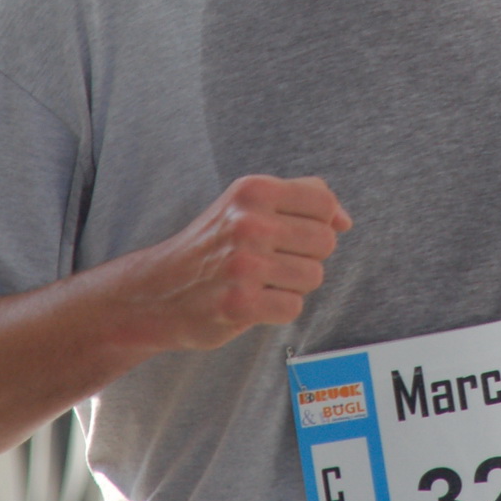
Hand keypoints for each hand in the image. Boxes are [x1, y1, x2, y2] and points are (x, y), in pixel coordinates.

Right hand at [137, 175, 351, 351]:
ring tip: (260, 281)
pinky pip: (294, 307)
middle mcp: (248, 223)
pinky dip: (278, 309)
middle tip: (271, 261)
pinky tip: (252, 301)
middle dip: (305, 256)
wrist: (157, 290)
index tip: (293, 235)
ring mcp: (244, 265)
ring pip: (313, 277)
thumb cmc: (212, 245)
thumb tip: (344, 220)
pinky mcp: (240, 304)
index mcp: (253, 191)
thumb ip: (301, 198)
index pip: (324, 206)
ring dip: (292, 285)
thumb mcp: (247, 204)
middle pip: (325, 243)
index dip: (318, 225)